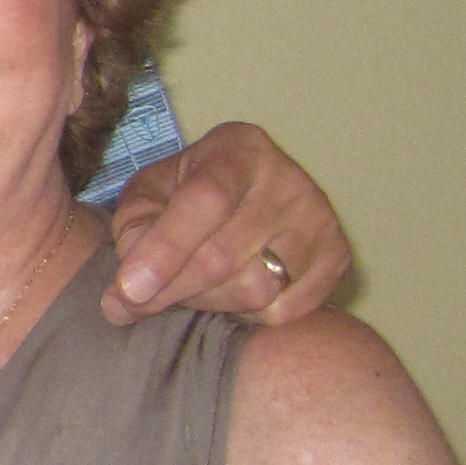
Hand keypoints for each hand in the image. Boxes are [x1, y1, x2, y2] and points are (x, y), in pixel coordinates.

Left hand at [104, 121, 344, 325]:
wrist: (252, 194)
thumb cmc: (188, 191)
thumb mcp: (150, 192)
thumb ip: (133, 228)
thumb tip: (131, 289)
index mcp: (239, 149)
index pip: (205, 201)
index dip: (165, 249)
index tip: (129, 290)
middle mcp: (289, 180)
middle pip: (224, 256)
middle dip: (171, 290)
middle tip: (134, 305)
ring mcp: (320, 221)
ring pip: (254, 290)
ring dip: (207, 304)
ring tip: (187, 290)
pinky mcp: (336, 258)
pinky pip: (282, 311)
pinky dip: (246, 315)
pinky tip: (229, 294)